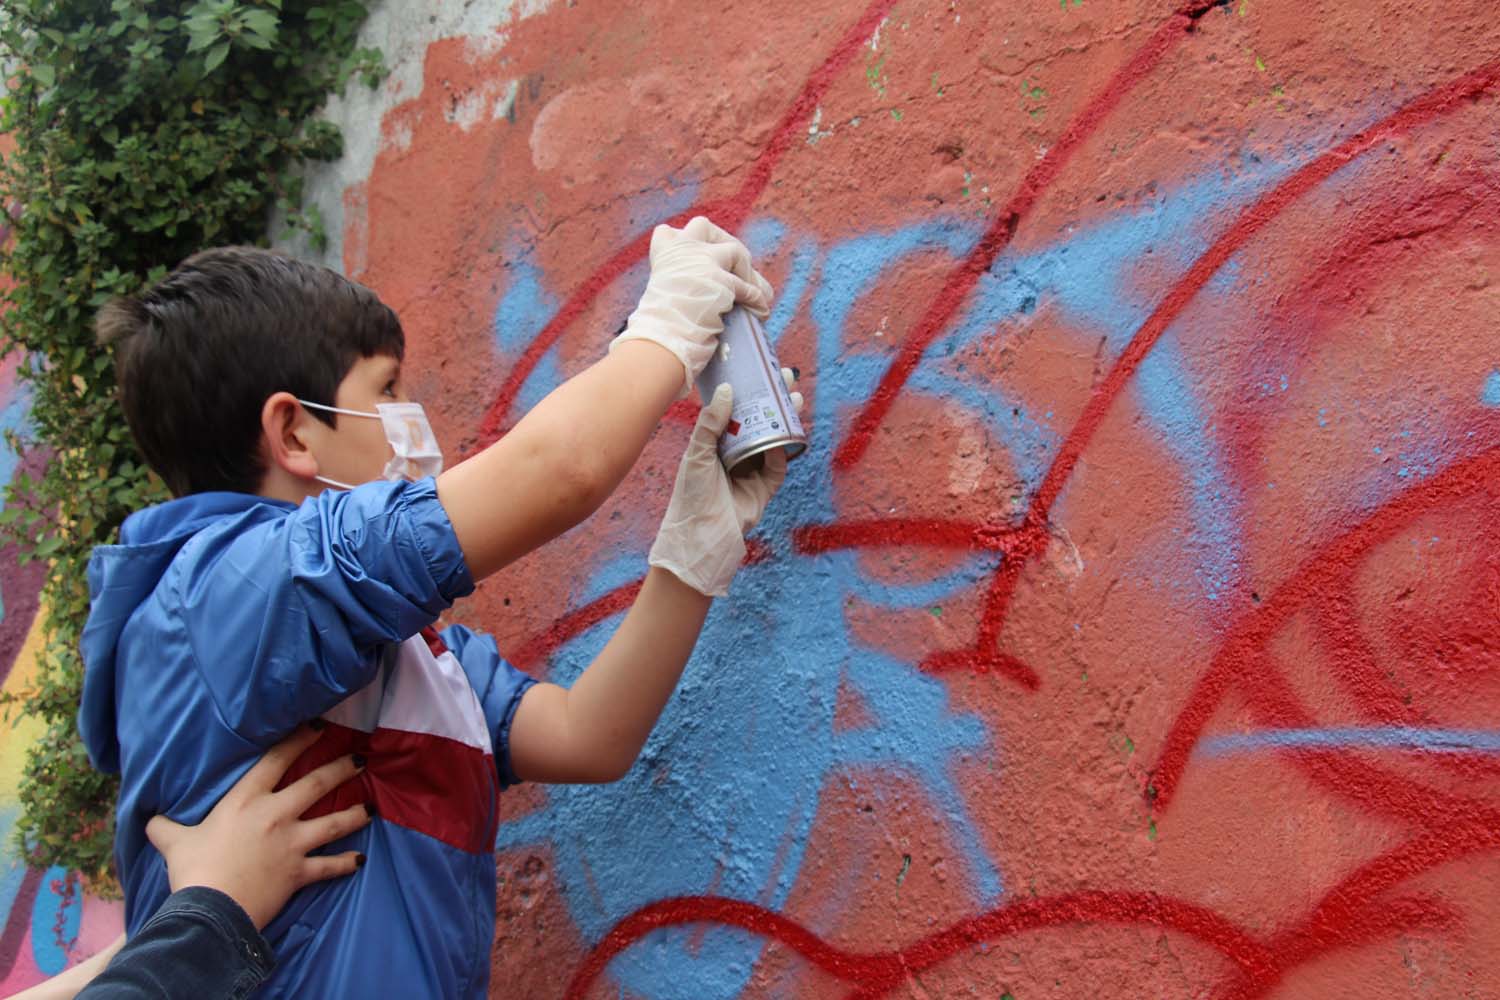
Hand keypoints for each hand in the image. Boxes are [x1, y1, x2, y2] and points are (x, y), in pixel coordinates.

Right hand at [145, 725, 370, 929]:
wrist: (210, 909)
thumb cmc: (192, 871)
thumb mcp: (173, 843)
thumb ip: (166, 828)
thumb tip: (149, 820)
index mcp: (245, 800)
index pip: (276, 760)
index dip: (299, 740)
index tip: (318, 727)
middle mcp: (275, 815)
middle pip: (316, 785)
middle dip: (341, 769)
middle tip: (360, 760)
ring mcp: (292, 843)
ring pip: (334, 822)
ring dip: (355, 814)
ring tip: (371, 808)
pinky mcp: (299, 872)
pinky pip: (330, 867)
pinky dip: (346, 864)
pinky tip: (360, 860)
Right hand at [610, 216, 774, 398]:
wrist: (661, 338)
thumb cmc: (660, 328)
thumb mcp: (664, 294)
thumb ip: (681, 282)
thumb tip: (713, 290)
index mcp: (662, 255)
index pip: (667, 233)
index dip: (683, 241)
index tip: (695, 258)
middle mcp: (681, 249)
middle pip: (702, 226)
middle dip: (721, 243)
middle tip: (731, 269)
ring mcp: (701, 261)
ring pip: (735, 250)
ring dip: (747, 274)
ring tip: (754, 296)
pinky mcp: (720, 281)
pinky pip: (749, 288)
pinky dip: (758, 301)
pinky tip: (760, 313)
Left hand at [648, 368, 802, 595]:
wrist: (701, 535)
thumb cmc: (691, 493)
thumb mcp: (697, 452)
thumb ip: (711, 422)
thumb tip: (727, 389)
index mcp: (716, 442)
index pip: (736, 410)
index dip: (749, 391)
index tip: (759, 370)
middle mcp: (735, 453)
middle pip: (759, 420)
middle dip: (773, 399)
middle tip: (785, 377)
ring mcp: (751, 470)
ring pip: (772, 438)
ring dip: (784, 418)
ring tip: (794, 398)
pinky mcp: (765, 487)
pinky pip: (778, 465)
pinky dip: (783, 449)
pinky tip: (785, 433)